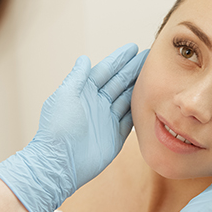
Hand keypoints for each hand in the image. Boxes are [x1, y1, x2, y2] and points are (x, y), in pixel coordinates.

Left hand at [0, 43, 148, 211]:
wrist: (61, 163)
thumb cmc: (58, 128)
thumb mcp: (65, 96)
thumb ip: (77, 77)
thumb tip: (84, 58)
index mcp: (85, 92)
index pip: (105, 71)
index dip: (119, 59)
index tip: (133, 47)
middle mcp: (98, 103)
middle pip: (120, 82)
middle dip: (134, 69)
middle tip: (149, 56)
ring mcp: (108, 119)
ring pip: (127, 98)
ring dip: (139, 86)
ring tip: (153, 75)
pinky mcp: (116, 135)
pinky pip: (131, 119)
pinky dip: (139, 109)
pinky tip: (149, 99)